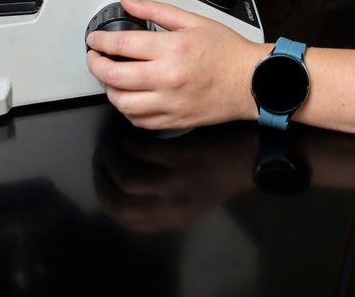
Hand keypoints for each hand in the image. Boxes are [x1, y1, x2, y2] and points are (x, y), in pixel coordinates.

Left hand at [86, 0, 268, 130]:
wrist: (252, 82)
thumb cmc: (228, 52)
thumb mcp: (193, 20)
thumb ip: (156, 10)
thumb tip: (129, 2)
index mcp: (172, 49)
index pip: (122, 44)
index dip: (101, 41)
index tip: (95, 40)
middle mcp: (167, 78)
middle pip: (114, 75)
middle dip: (96, 65)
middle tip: (94, 58)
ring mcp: (170, 102)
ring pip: (122, 103)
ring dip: (108, 89)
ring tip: (109, 78)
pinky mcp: (174, 120)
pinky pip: (139, 121)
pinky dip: (127, 110)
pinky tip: (128, 98)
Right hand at [93, 121, 258, 231]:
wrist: (252, 157)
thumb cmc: (220, 176)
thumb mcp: (190, 201)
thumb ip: (161, 202)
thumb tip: (128, 190)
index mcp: (171, 219)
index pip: (126, 220)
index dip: (107, 200)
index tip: (103, 182)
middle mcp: (170, 206)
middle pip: (119, 202)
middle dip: (103, 180)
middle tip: (101, 161)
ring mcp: (176, 181)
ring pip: (126, 175)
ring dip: (113, 158)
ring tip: (114, 145)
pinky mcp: (182, 156)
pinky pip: (144, 150)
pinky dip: (132, 141)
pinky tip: (135, 134)